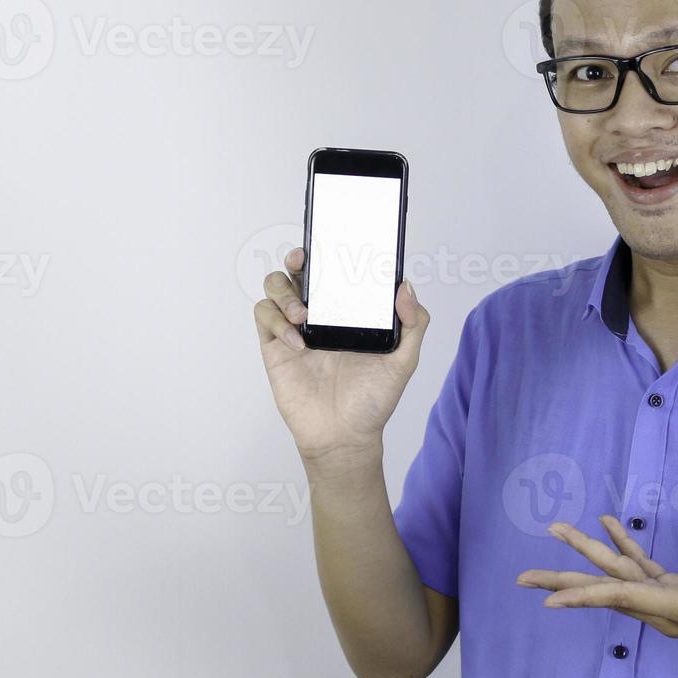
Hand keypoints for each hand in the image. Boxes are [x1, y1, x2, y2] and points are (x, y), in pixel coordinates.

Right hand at [253, 246, 429, 475]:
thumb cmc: (373, 400)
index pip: (335, 273)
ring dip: (284, 292)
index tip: (331, 241)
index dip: (329, 252)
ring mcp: (294, 329)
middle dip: (297, 259)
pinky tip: (298, 343)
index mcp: (348, 312)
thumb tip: (406, 287)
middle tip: (303, 261)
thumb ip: (413, 325)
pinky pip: (263, 317)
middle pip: (298, 272)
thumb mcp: (404, 361)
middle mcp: (320, 315)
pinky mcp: (275, 347)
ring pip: (275, 288)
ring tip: (303, 316)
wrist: (344, 436)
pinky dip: (276, 321)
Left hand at [516, 515, 677, 664]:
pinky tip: (610, 525)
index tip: (547, 601)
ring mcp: (671, 600)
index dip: (583, 596)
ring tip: (558, 530)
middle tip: (522, 578)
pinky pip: (641, 568)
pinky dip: (624, 546)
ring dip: (588, 555)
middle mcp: (666, 608)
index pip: (621, 599)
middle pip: (606, 591)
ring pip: (619, 577)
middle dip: (565, 581)